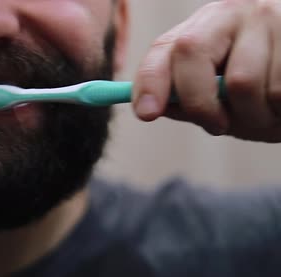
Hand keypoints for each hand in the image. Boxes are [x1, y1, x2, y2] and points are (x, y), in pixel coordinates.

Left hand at [133, 0, 280, 142]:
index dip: (151, 82)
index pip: (164, 50)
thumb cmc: (265, 82)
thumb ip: (187, 99)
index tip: (147, 113)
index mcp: (202, 28)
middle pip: (191, 54)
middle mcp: (231, 12)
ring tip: (270, 114)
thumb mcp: (221, 90)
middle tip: (219, 126)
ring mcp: (270, 15)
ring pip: (244, 83)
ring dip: (255, 116)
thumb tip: (153, 107)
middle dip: (201, 104)